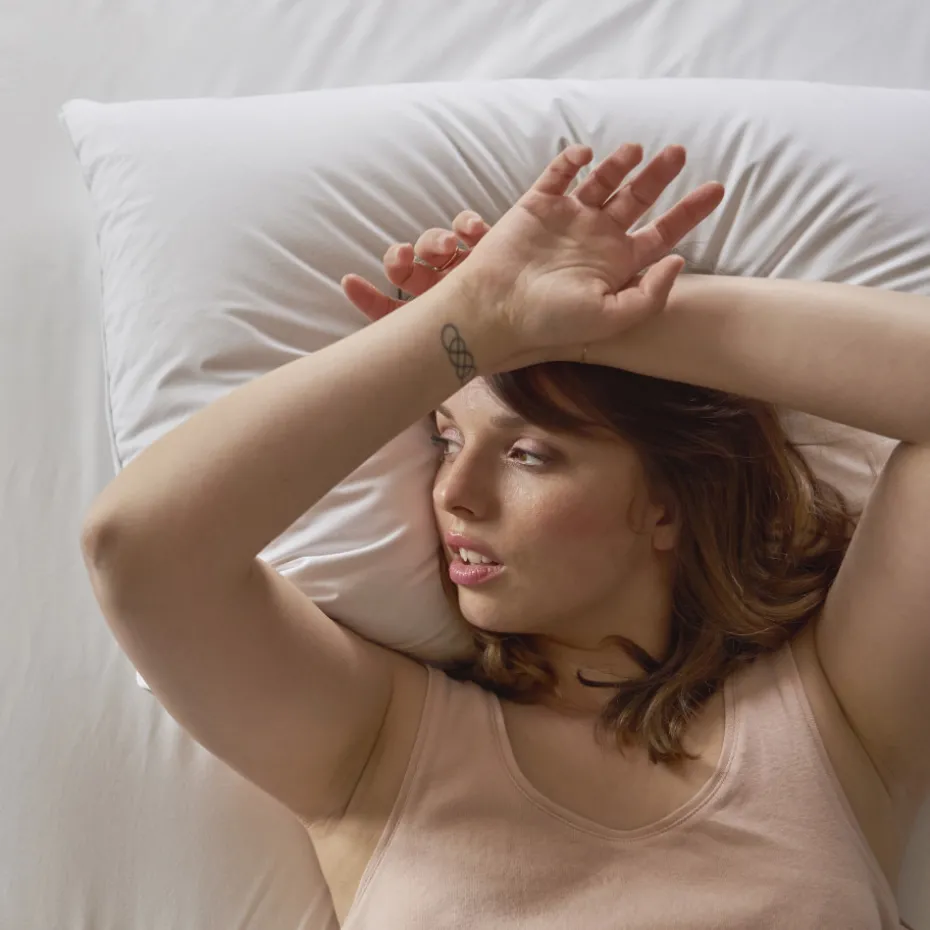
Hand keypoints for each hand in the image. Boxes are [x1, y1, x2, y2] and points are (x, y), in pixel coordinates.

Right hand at [344, 143, 723, 370]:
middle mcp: (596, 237)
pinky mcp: (538, 205)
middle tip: (678, 153)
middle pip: (637, 198)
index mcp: (617, 264)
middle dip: (659, 175)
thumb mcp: (611, 318)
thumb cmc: (551, 321)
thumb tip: (678, 260)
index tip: (717, 189)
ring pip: (602, 181)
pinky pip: (559, 174)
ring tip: (636, 151)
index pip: (663, 233)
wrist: (496, 309)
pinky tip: (587, 155)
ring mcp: (567, 219)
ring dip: (620, 163)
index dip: (690, 212)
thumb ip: (650, 295)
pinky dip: (573, 160)